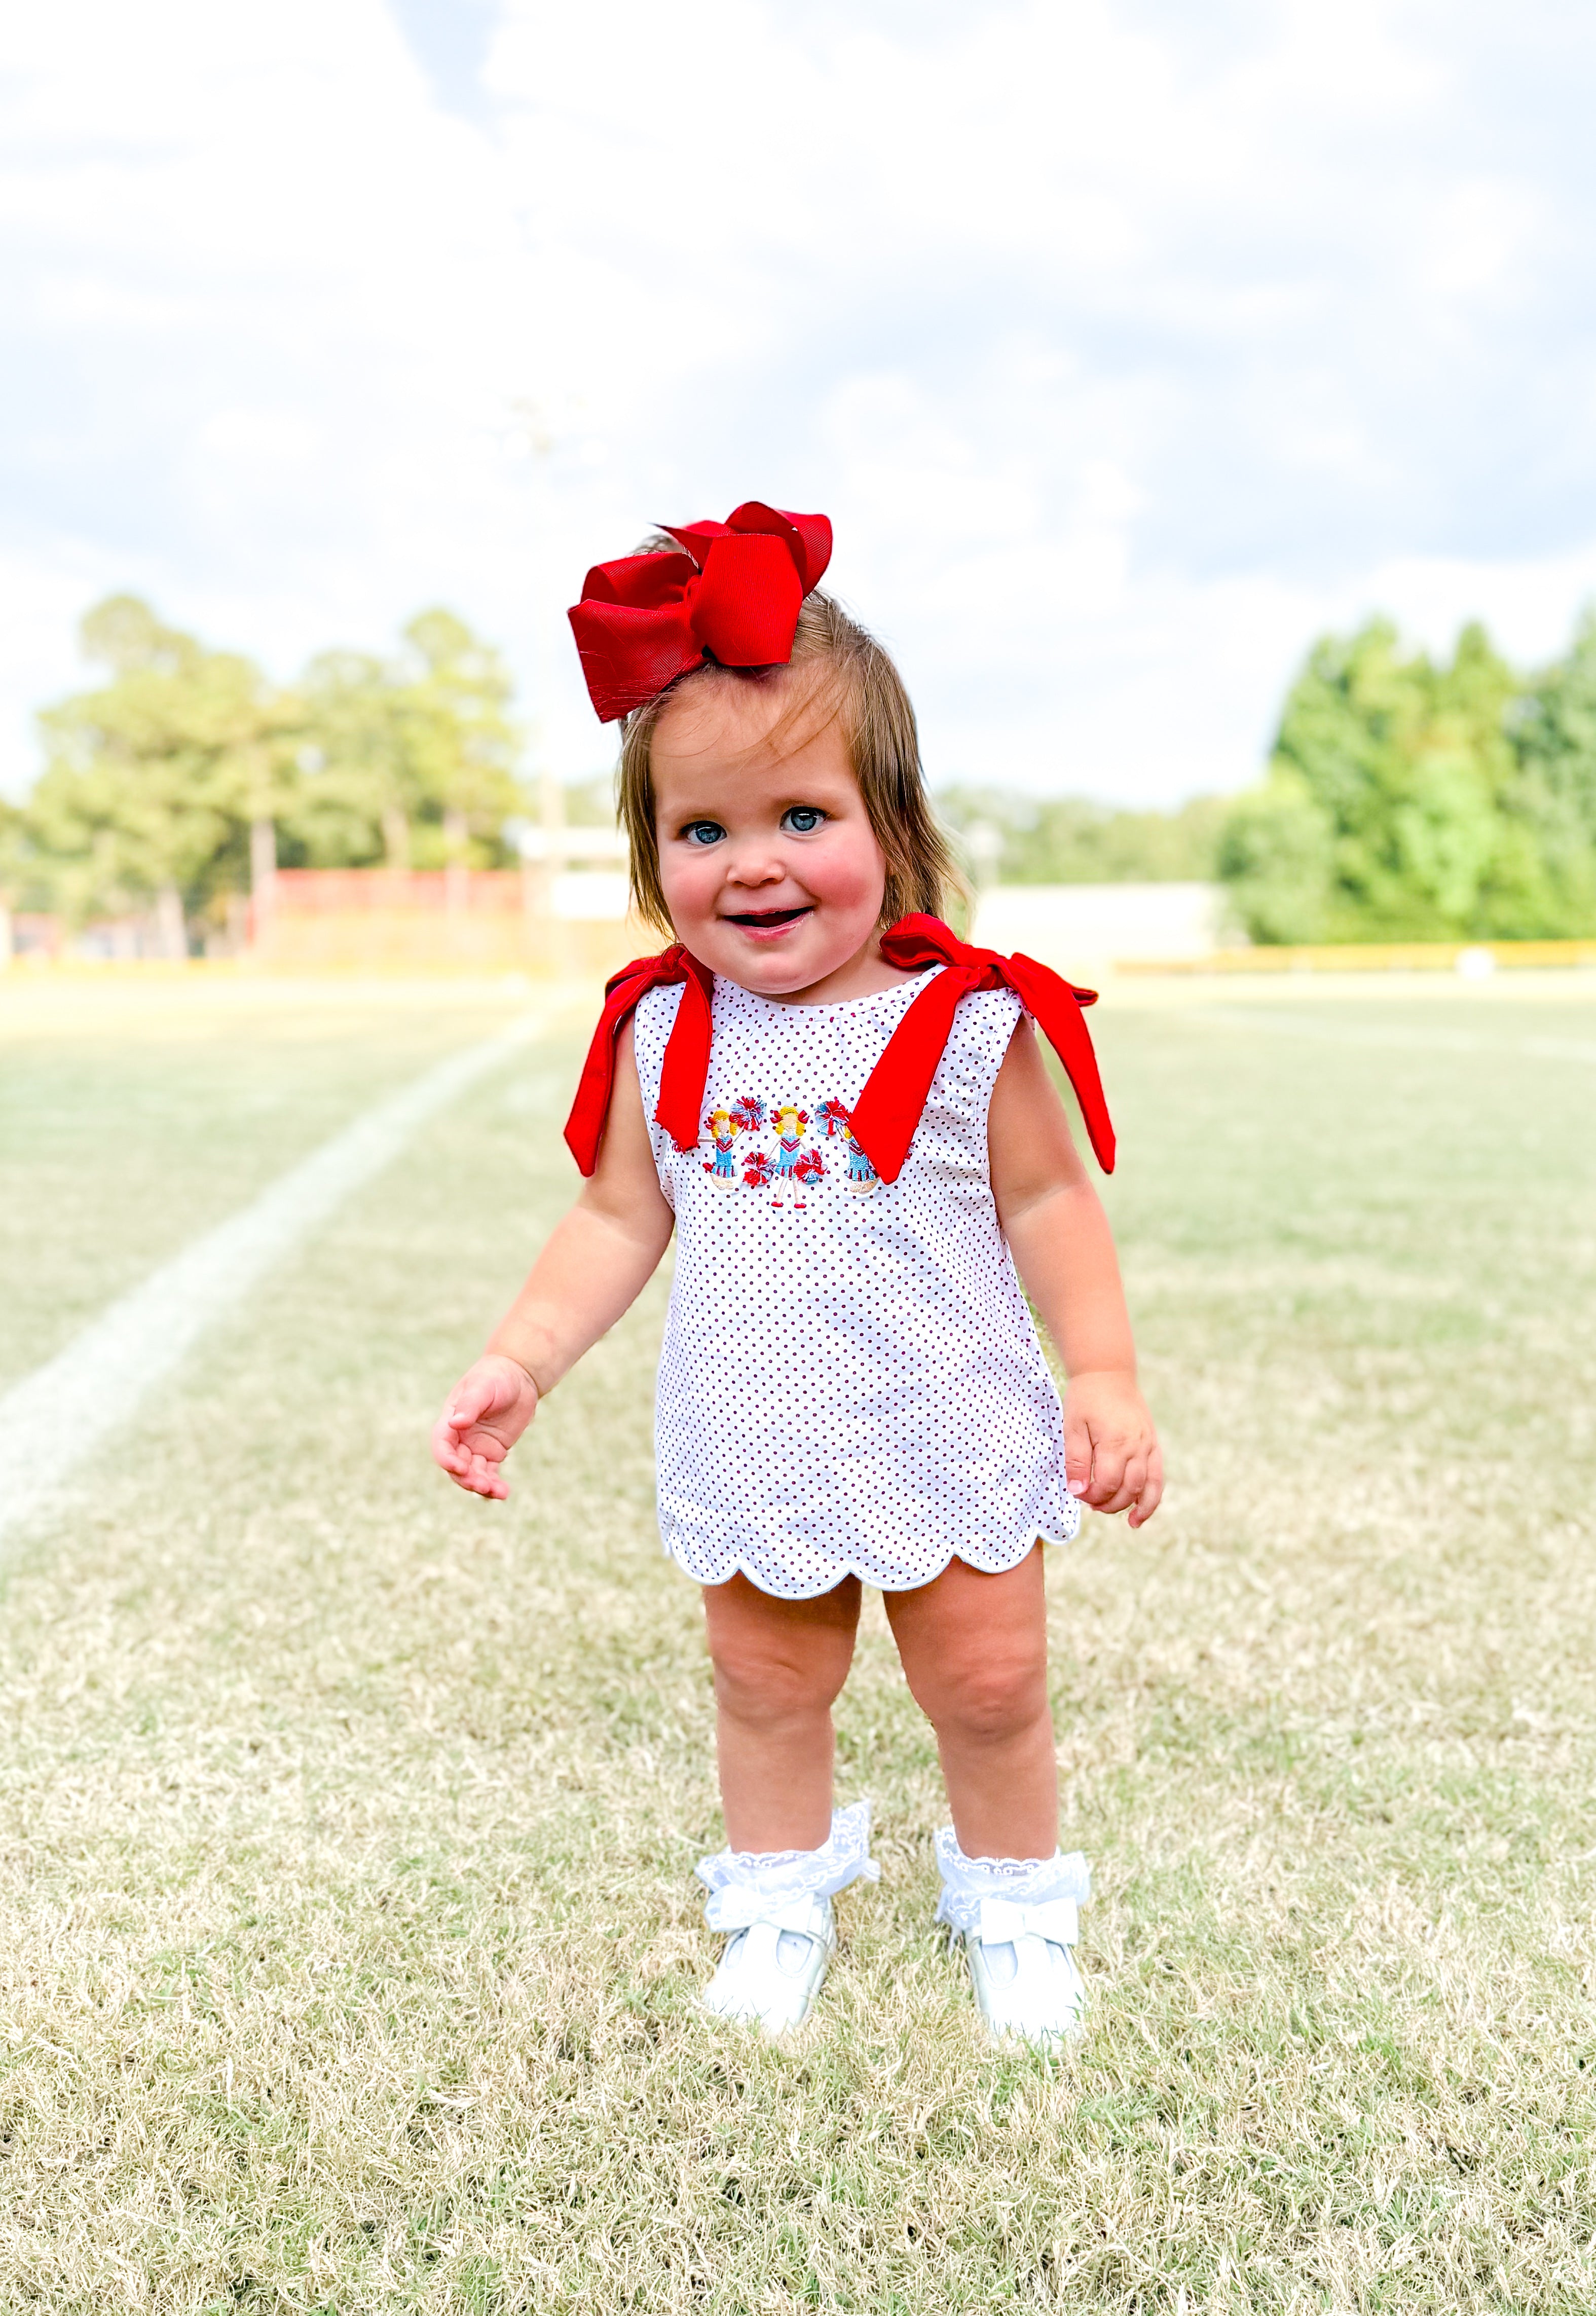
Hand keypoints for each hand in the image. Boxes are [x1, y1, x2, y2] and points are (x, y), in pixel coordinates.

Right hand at [431, 1354, 539, 1499]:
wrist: (518, 1376)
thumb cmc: (495, 1376)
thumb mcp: (482, 1387)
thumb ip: (470, 1405)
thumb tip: (456, 1424)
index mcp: (450, 1421)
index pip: (442, 1445)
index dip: (447, 1459)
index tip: (460, 1468)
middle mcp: (460, 1437)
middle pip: (456, 1465)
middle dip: (466, 1478)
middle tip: (483, 1485)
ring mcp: (476, 1447)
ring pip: (472, 1473)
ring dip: (481, 1485)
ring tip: (497, 1492)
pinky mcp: (493, 1452)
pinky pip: (489, 1473)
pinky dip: (494, 1484)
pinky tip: (503, 1492)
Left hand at [1063, 1370, 1162, 1527]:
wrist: (1108, 1373)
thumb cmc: (1086, 1398)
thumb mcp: (1072, 1426)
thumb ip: (1076, 1460)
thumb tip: (1078, 1491)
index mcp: (1116, 1442)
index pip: (1108, 1484)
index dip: (1092, 1496)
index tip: (1077, 1493)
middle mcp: (1138, 1446)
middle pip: (1128, 1490)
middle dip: (1108, 1504)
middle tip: (1090, 1504)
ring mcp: (1149, 1446)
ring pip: (1148, 1488)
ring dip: (1131, 1506)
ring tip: (1118, 1518)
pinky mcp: (1153, 1444)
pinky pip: (1158, 1478)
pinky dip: (1151, 1499)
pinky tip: (1138, 1515)